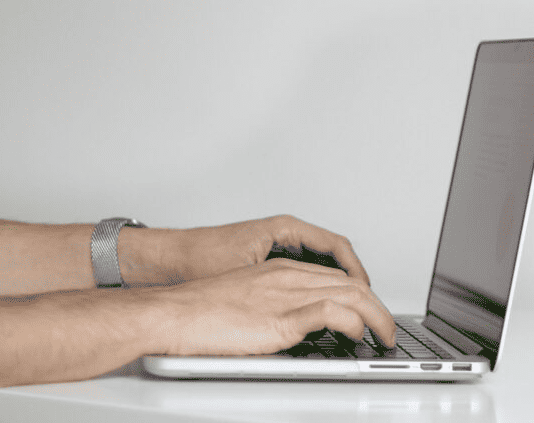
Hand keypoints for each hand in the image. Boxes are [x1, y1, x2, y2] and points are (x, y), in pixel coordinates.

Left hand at [123, 215, 370, 286]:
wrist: (167, 259)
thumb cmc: (199, 258)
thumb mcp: (248, 272)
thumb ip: (282, 284)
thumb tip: (317, 299)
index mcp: (285, 228)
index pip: (336, 245)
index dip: (355, 269)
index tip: (366, 289)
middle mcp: (285, 233)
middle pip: (334, 253)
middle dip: (352, 277)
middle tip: (365, 301)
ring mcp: (278, 245)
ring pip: (321, 262)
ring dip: (336, 282)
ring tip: (349, 304)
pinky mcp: (269, 259)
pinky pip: (306, 269)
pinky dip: (318, 285)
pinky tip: (320, 303)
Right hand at [157, 258, 396, 355]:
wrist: (171, 313)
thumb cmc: (197, 311)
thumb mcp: (244, 300)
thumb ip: (272, 306)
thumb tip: (290, 328)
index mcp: (280, 270)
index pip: (335, 276)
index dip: (360, 295)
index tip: (371, 313)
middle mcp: (288, 277)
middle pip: (351, 283)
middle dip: (378, 306)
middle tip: (388, 329)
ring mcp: (286, 295)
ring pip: (351, 295)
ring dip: (377, 317)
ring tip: (385, 336)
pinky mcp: (280, 317)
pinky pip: (331, 313)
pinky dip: (354, 322)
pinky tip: (360, 335)